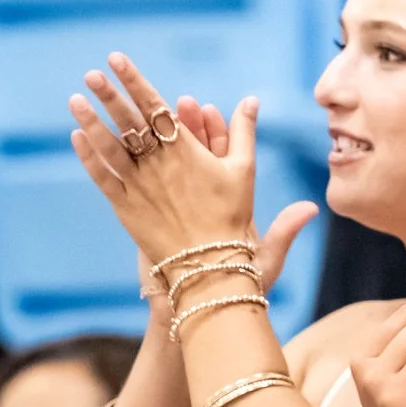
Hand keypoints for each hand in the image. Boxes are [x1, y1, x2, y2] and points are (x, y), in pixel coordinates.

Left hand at [68, 55, 284, 273]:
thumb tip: (252, 99)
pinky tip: (78, 137)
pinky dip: (88, 156)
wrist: (208, 264)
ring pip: (109, 146)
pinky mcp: (125, 207)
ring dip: (91, 120)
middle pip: (128, 121)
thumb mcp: (245, 170)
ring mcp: (138, 185)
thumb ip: (244, 132)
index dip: (135, 81)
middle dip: (109, 94)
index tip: (117, 60)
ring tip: (75, 98)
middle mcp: (158, 164)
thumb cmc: (232, 216)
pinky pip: (102, 177)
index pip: (155, 107)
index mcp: (186, 151)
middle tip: (92, 73)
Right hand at [127, 100, 315, 318]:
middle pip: (190, 150)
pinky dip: (112, 162)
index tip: (209, 109)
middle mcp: (198, 194)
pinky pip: (125, 182)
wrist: (199, 304)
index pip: (224, 153)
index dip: (217, 130)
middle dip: (184, 125)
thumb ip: (285, 231)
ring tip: (139, 113)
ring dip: (147, 136)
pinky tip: (93, 138)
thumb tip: (312, 208)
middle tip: (179, 102)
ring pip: (158, 161)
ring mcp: (167, 201)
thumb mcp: (265, 257)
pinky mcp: (140, 215)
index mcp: (230, 198)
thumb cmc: (236, 282)